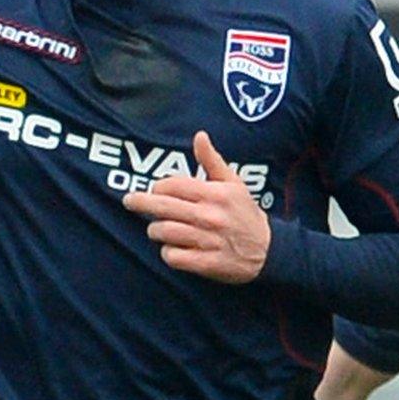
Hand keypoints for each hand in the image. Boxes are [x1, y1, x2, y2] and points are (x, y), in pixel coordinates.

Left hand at [123, 132, 269, 282]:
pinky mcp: (207, 263)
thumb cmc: (245, 213)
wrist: (269, 250)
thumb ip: (212, 160)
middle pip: (161, 208)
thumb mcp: (233, 183)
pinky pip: (173, 257)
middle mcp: (209, 216)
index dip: (158, 187)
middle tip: (129, 201)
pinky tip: (173, 249)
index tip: (156, 191)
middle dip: (140, 203)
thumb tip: (199, 136)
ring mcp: (207, 241)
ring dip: (155, 230)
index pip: (171, 185)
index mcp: (214, 194)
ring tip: (158, 229)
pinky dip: (168, 253)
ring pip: (163, 232)